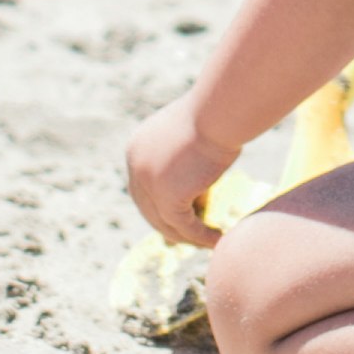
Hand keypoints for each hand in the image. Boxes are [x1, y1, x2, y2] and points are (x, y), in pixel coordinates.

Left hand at [122, 99, 233, 246]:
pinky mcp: (166, 198)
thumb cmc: (215, 115)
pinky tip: (218, 239)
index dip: (161, 206)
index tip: (184, 218)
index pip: (144, 187)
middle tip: (194, 237)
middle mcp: (135, 166)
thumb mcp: (195, 138)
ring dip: (187, 236)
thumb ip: (187, 160)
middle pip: (149, 208)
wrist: (218, 111)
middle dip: (171, 226)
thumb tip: (196, 183)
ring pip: (165, 222)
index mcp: (137, 148)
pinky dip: (201, 236)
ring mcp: (148, 183)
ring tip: (209, 241)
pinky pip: (184, 226)